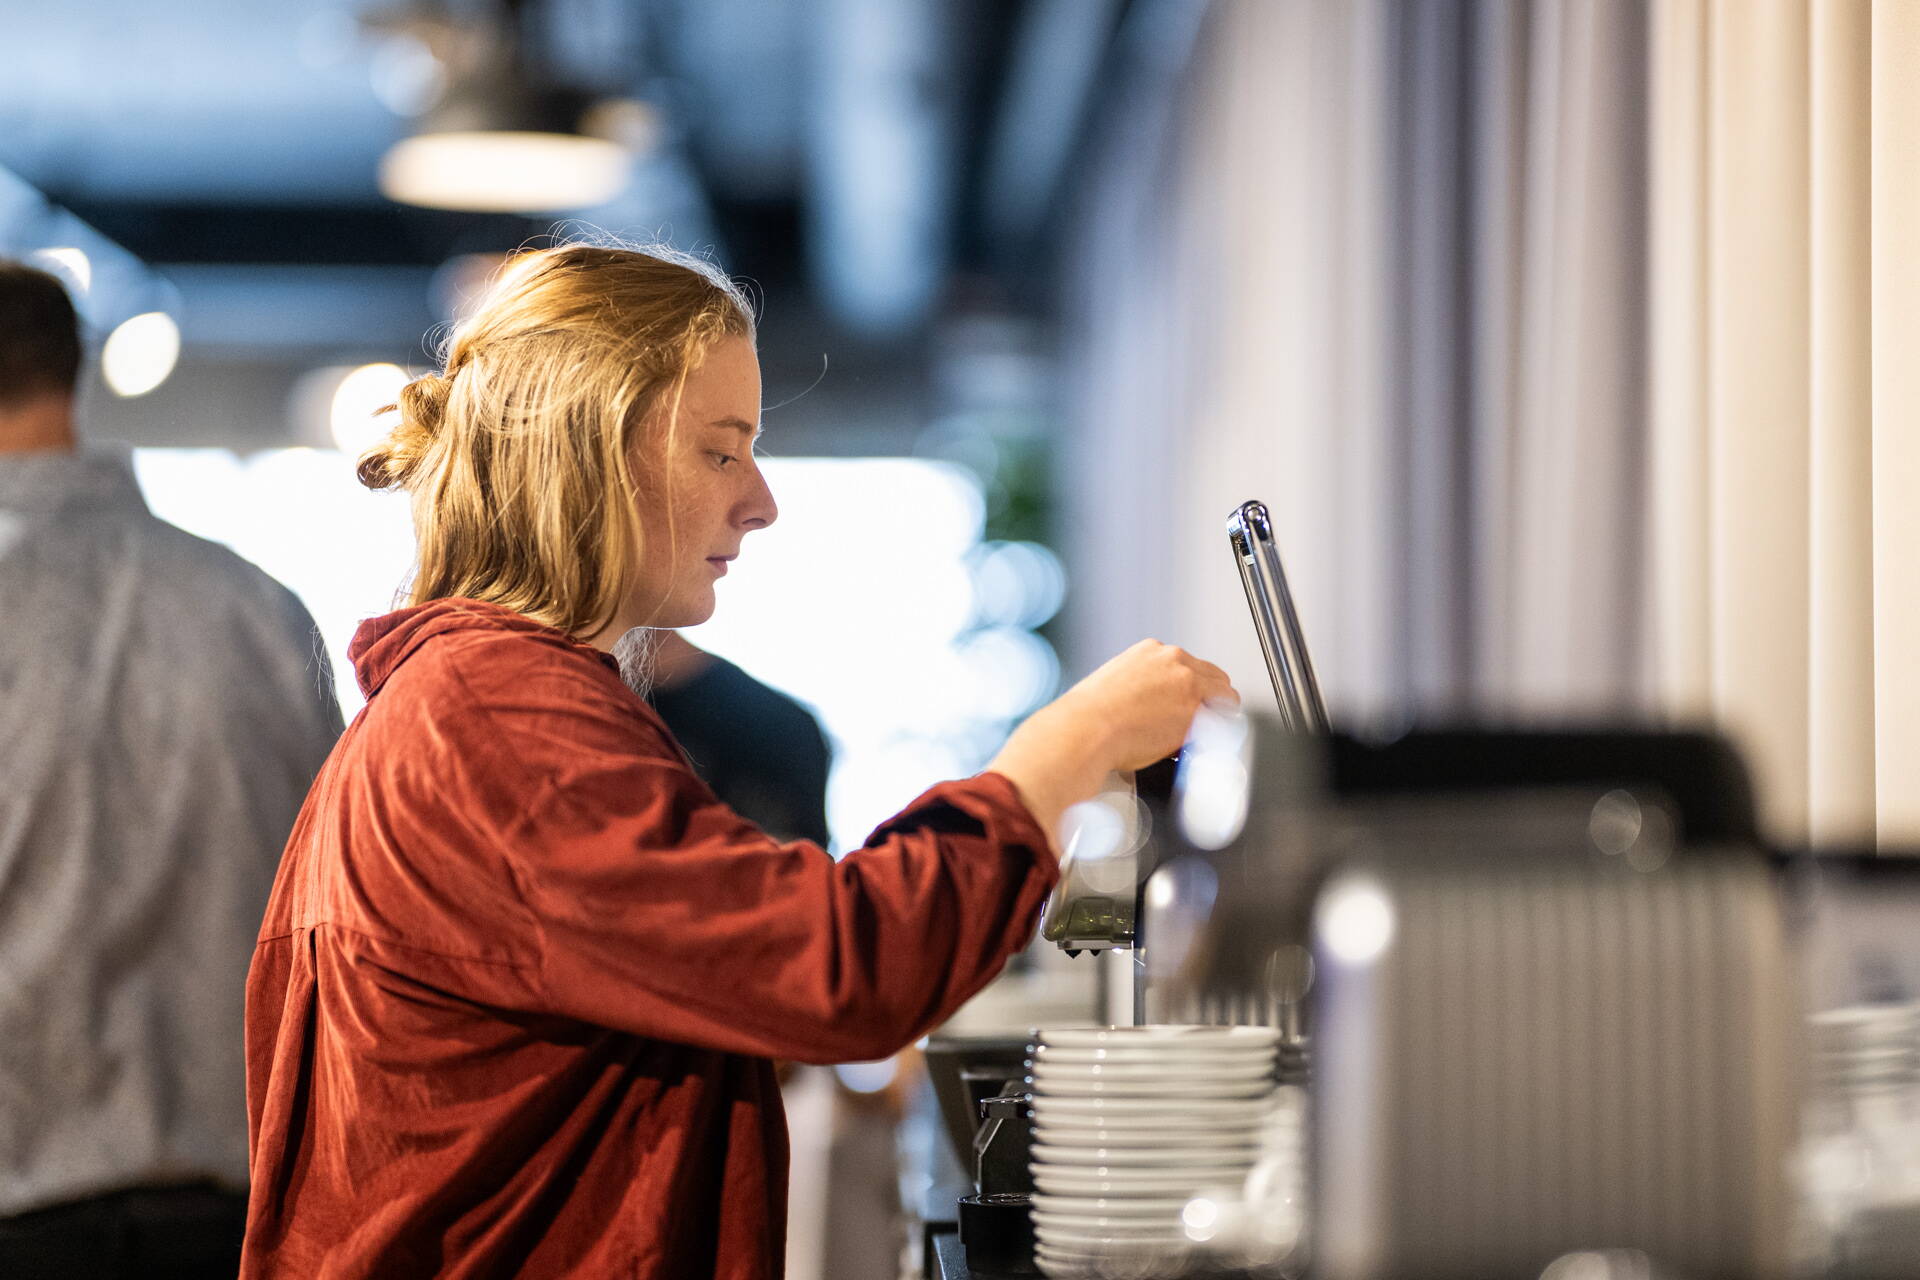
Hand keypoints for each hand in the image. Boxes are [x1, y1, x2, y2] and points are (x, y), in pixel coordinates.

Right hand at [988, 640, 1237, 842]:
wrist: (1085, 730)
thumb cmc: (1089, 718)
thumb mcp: (1112, 686)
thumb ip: (1138, 688)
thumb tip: (1147, 709)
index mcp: (1150, 651)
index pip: (1188, 665)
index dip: (1191, 690)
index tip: (1187, 706)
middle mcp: (1172, 659)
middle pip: (1213, 676)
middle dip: (1209, 700)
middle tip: (1201, 724)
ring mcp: (1186, 681)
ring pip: (1224, 694)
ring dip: (1217, 715)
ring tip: (1202, 737)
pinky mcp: (1195, 707)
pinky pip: (1225, 718)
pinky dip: (1220, 732)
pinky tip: (1205, 744)